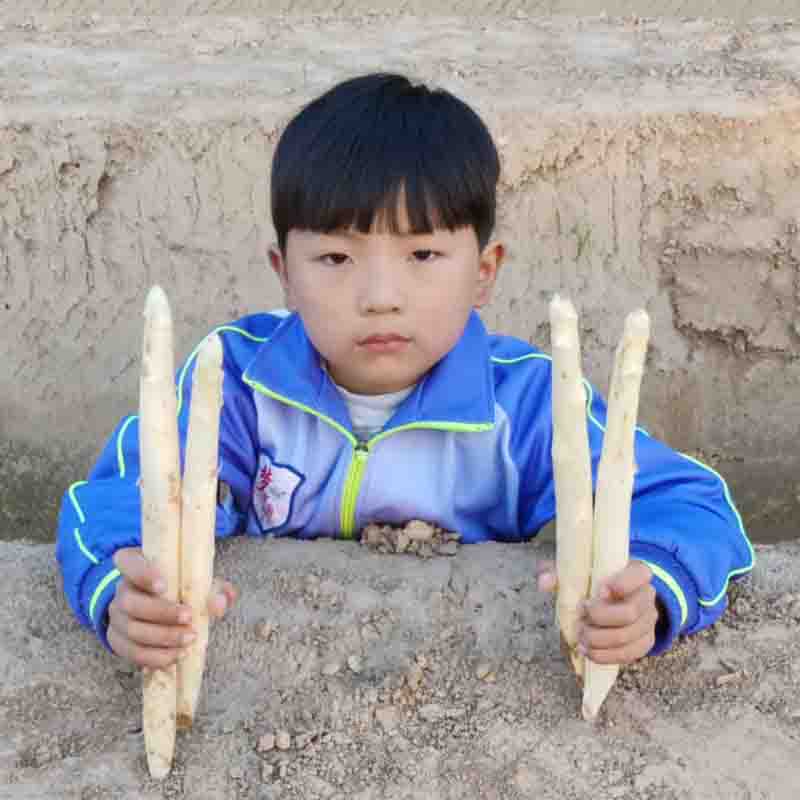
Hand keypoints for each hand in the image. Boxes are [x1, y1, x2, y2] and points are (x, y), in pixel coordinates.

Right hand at [107, 547, 236, 668]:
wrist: (158, 606)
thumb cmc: (180, 587)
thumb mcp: (197, 580)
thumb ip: (213, 588)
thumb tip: (221, 602)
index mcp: (135, 565)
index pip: (128, 562)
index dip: (142, 574)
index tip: (164, 585)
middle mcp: (121, 590)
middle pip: (131, 602)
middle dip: (161, 613)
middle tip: (188, 617)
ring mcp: (116, 616)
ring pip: (132, 630)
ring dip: (163, 638)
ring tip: (189, 640)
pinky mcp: (118, 640)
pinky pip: (132, 652)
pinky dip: (156, 656)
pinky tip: (177, 655)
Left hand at [537, 559, 659, 664]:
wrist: (614, 597)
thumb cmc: (593, 579)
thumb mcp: (577, 570)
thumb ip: (559, 572)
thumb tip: (544, 582)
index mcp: (637, 572)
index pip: (640, 574)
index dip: (621, 584)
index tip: (598, 591)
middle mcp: (648, 596)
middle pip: (630, 612)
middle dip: (600, 618)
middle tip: (581, 615)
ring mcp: (649, 621)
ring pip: (628, 636)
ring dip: (600, 640)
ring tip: (580, 636)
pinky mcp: (644, 641)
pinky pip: (630, 654)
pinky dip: (606, 655)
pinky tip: (588, 651)